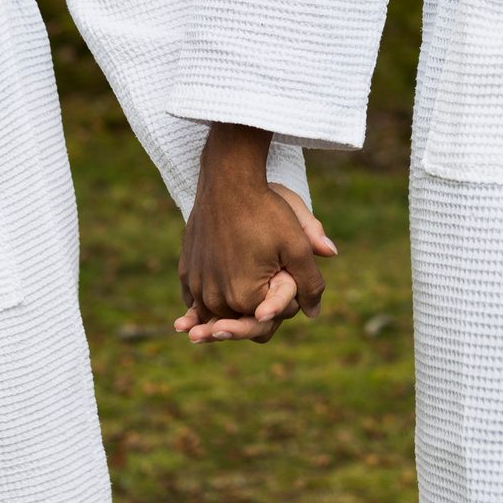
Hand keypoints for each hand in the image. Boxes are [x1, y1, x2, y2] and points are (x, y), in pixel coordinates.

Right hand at [178, 123, 327, 327]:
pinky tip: (218, 292)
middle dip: (255, 312)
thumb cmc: (265, 210)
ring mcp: (196, 286)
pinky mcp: (187, 272)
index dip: (283, 303)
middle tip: (266, 298)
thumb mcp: (297, 244)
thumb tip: (315, 313)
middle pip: (240, 322)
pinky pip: (197, 298)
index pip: (268, 320)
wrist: (227, 181)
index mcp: (244, 297)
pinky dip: (208, 300)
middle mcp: (214, 298)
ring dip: (229, 311)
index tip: (287, 280)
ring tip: (239, 300)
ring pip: (217, 313)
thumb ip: (310, 282)